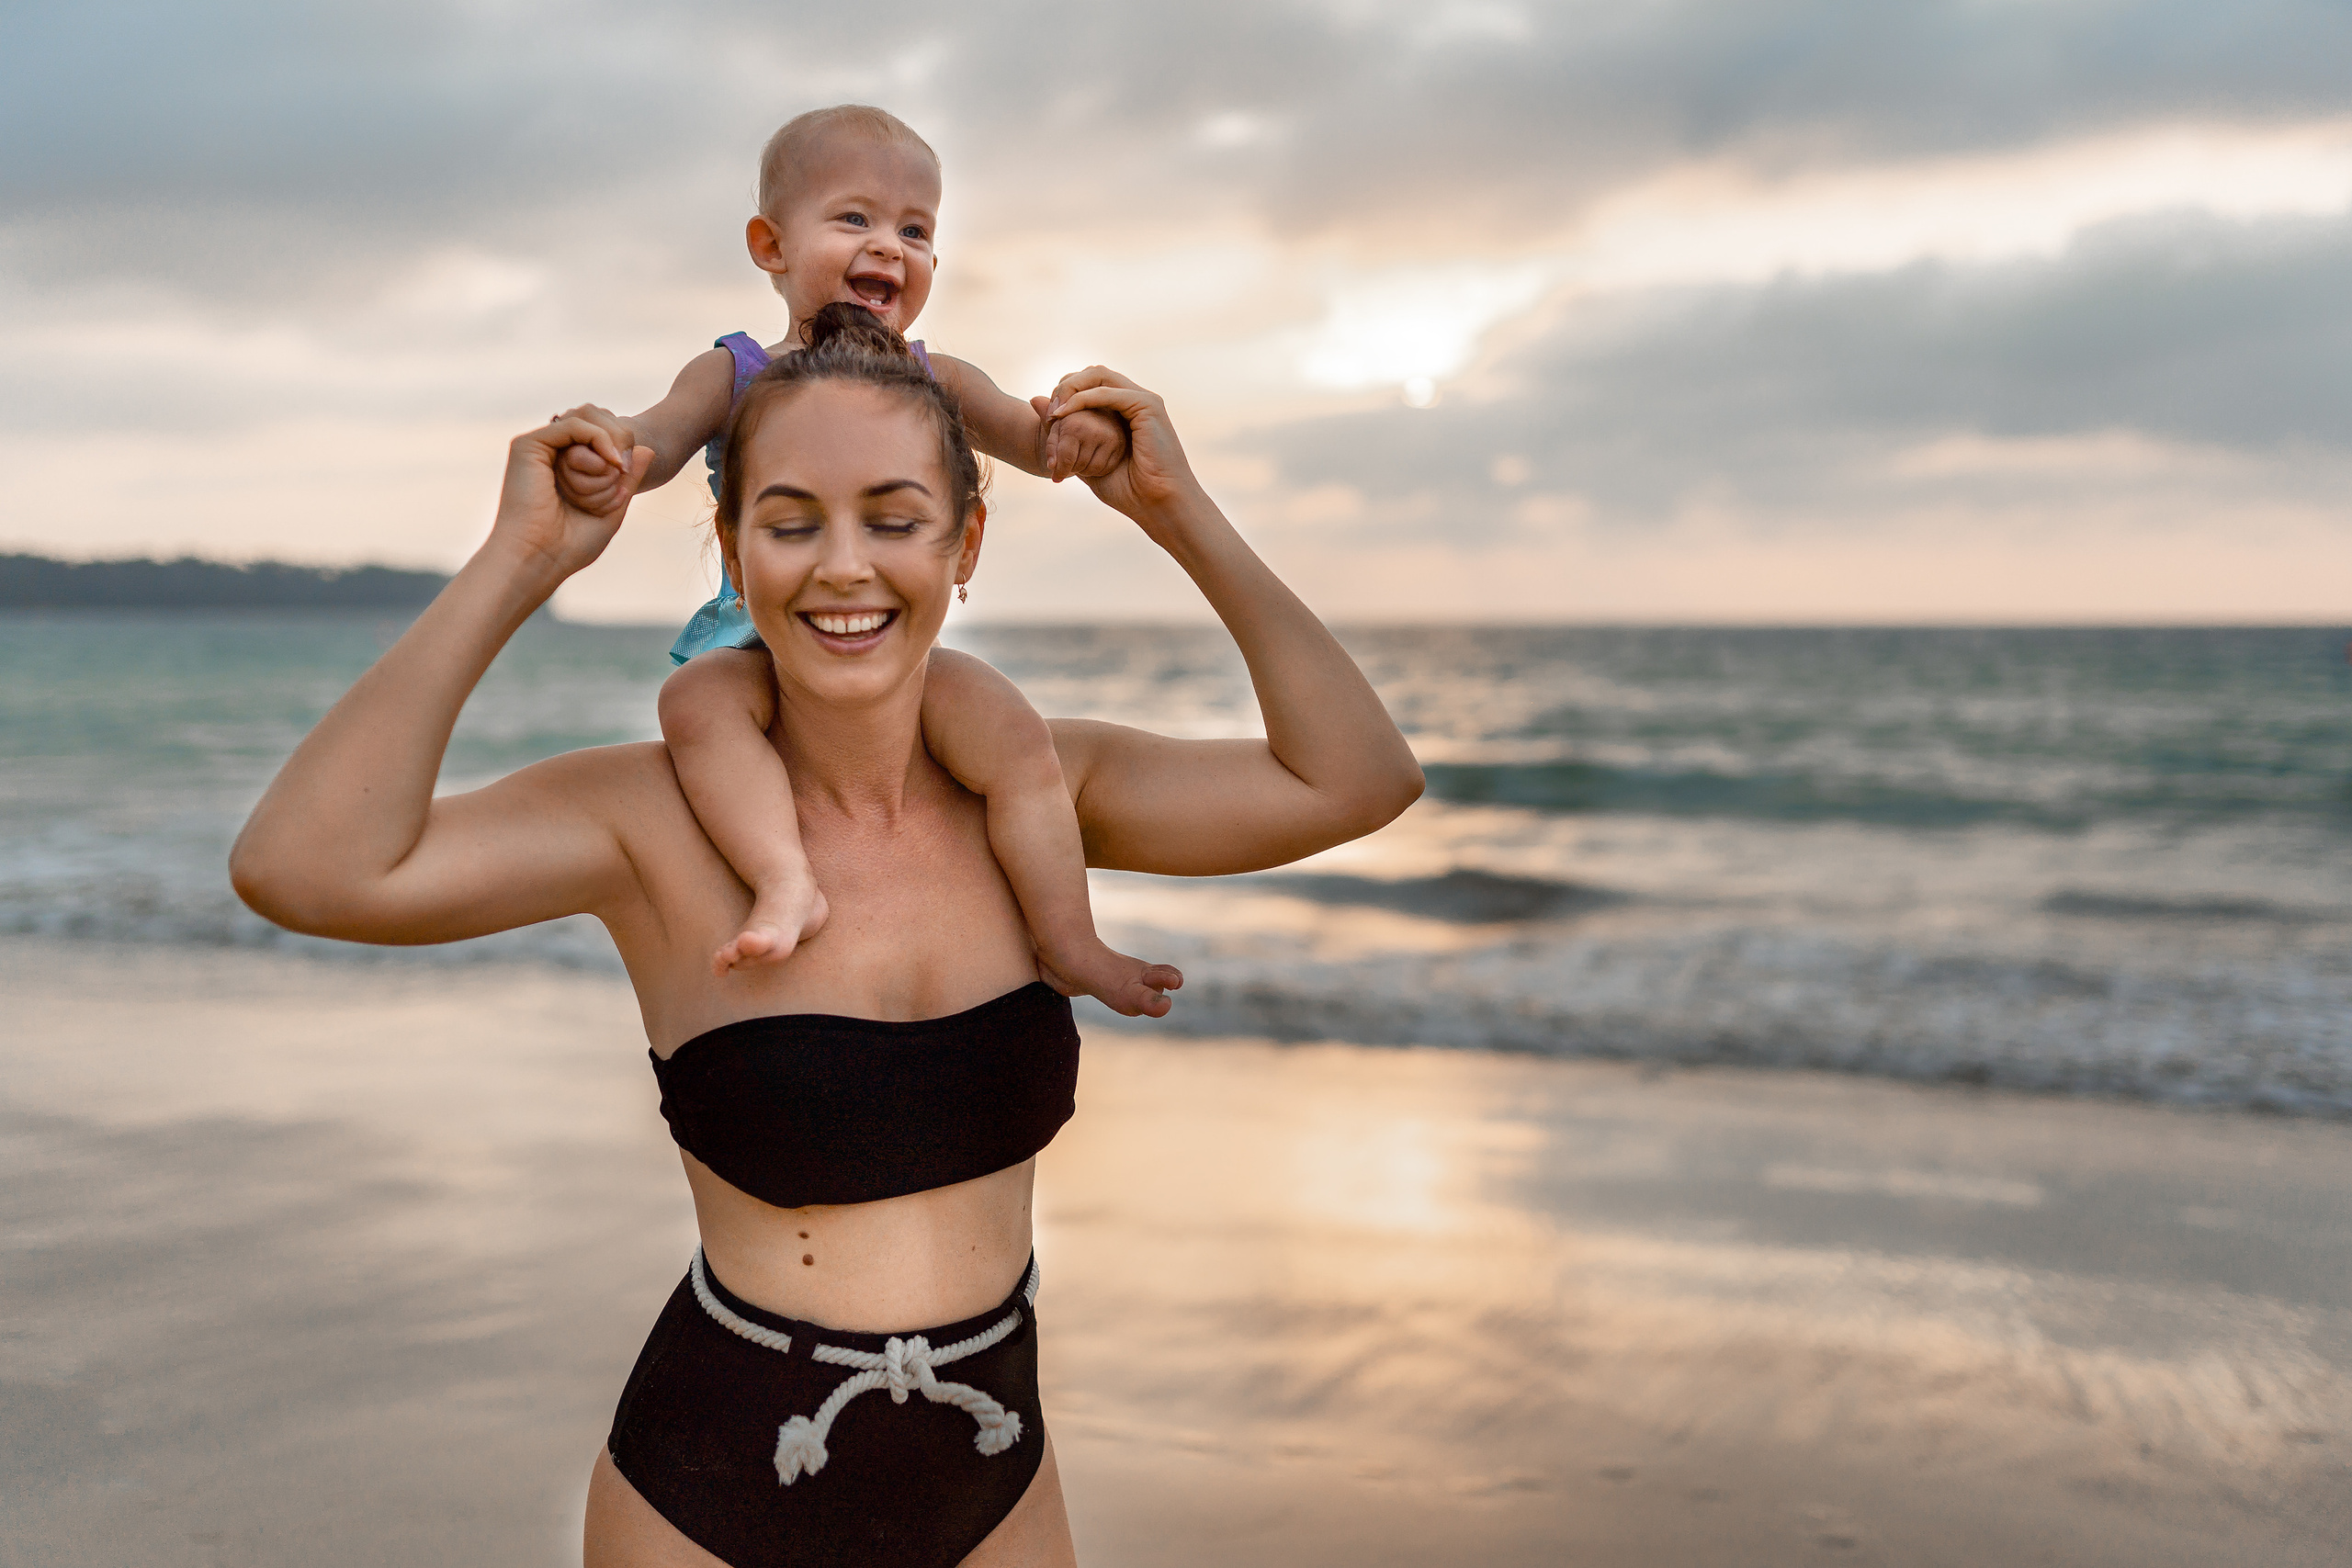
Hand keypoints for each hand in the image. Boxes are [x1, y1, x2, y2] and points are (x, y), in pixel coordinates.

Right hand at [488, 413, 652, 586]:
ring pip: (587, 419)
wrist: (539, 558)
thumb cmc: (571, 545)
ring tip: (617, 469)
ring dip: (611, 444)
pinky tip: (611, 461)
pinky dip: (598, 439)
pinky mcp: (528, 446)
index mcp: (566, 467)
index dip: (623, 445)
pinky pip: (574, 425)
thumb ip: (629, 480)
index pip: (602, 434)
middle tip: (624, 470)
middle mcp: (551, 453)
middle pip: (597, 419)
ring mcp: (538, 447)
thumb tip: (649, 449)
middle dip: (620, 440)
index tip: (628, 474)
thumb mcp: (612, 508)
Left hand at [1034, 368, 1204, 526]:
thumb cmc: (1128, 491)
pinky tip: (1065, 414)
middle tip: (1048, 411)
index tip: (1047, 416)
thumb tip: (1032, 399)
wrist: (1158, 506)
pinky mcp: (1147, 405)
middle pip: (1093, 373)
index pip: (1089, 384)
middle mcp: (1135, 400)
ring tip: (1054, 412)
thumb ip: (1061, 430)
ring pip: (1099, 374)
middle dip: (1065, 386)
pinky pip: (1107, 392)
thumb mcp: (1083, 458)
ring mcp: (1143, 400)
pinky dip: (1082, 399)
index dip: (1065, 392)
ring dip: (1071, 388)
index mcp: (1125, 411)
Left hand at [1041, 405, 1127, 482]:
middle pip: (1078, 466)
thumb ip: (1044, 417)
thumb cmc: (1069, 425)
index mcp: (1075, 422)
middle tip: (1070, 463)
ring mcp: (1111, 437)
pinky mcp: (1121, 445)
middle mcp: (1095, 428)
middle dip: (1071, 469)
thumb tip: (1034, 400)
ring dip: (1084, 470)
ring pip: (1092, 469)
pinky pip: (1105, 468)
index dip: (1058, 471)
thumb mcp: (1055, 423)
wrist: (1093, 423)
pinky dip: (1097, 469)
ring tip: (1081, 458)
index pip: (1065, 459)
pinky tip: (1094, 459)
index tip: (1055, 476)